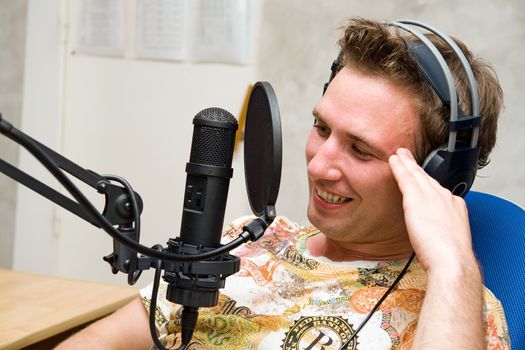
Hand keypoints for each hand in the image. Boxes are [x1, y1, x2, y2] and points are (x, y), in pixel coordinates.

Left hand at [388, 148, 475, 273]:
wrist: (452, 260)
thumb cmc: (451, 258)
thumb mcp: (450, 239)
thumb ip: (441, 231)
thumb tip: (433, 235)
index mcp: (455, 207)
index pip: (439, 190)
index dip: (428, 182)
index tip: (422, 176)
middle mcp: (445, 197)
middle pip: (427, 178)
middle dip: (417, 167)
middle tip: (407, 155)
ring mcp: (432, 196)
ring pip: (416, 174)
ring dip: (406, 163)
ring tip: (398, 154)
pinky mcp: (417, 199)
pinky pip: (405, 178)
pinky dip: (399, 167)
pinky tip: (393, 160)